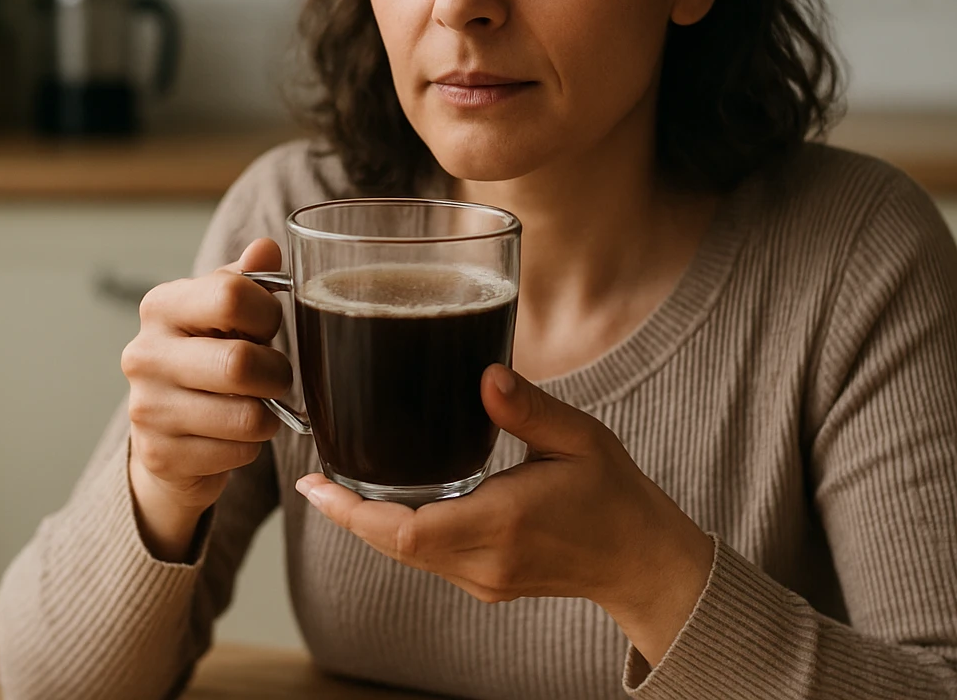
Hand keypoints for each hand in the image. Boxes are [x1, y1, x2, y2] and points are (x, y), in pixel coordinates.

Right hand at [121, 238, 291, 560]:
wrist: (170, 432)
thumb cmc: (208, 358)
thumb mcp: (226, 315)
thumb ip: (248, 280)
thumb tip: (267, 247)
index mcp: (161, 306)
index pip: (231, 296)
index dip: (269, 314)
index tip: (269, 327)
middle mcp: (144, 354)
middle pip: (240, 363)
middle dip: (276, 373)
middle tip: (276, 377)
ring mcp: (147, 408)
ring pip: (246, 416)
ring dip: (268, 414)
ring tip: (257, 406)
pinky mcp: (160, 454)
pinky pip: (238, 452)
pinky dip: (251, 446)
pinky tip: (233, 435)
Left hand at [296, 364, 715, 666]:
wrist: (643, 561)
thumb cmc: (615, 496)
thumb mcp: (579, 438)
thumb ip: (529, 408)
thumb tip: (486, 374)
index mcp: (503, 522)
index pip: (405, 530)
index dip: (351, 511)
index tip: (314, 485)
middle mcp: (485, 561)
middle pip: (391, 545)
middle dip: (349, 513)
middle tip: (314, 477)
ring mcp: (485, 579)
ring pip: (407, 556)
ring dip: (372, 524)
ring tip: (339, 486)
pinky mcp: (487, 583)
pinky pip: (428, 560)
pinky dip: (400, 532)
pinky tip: (389, 502)